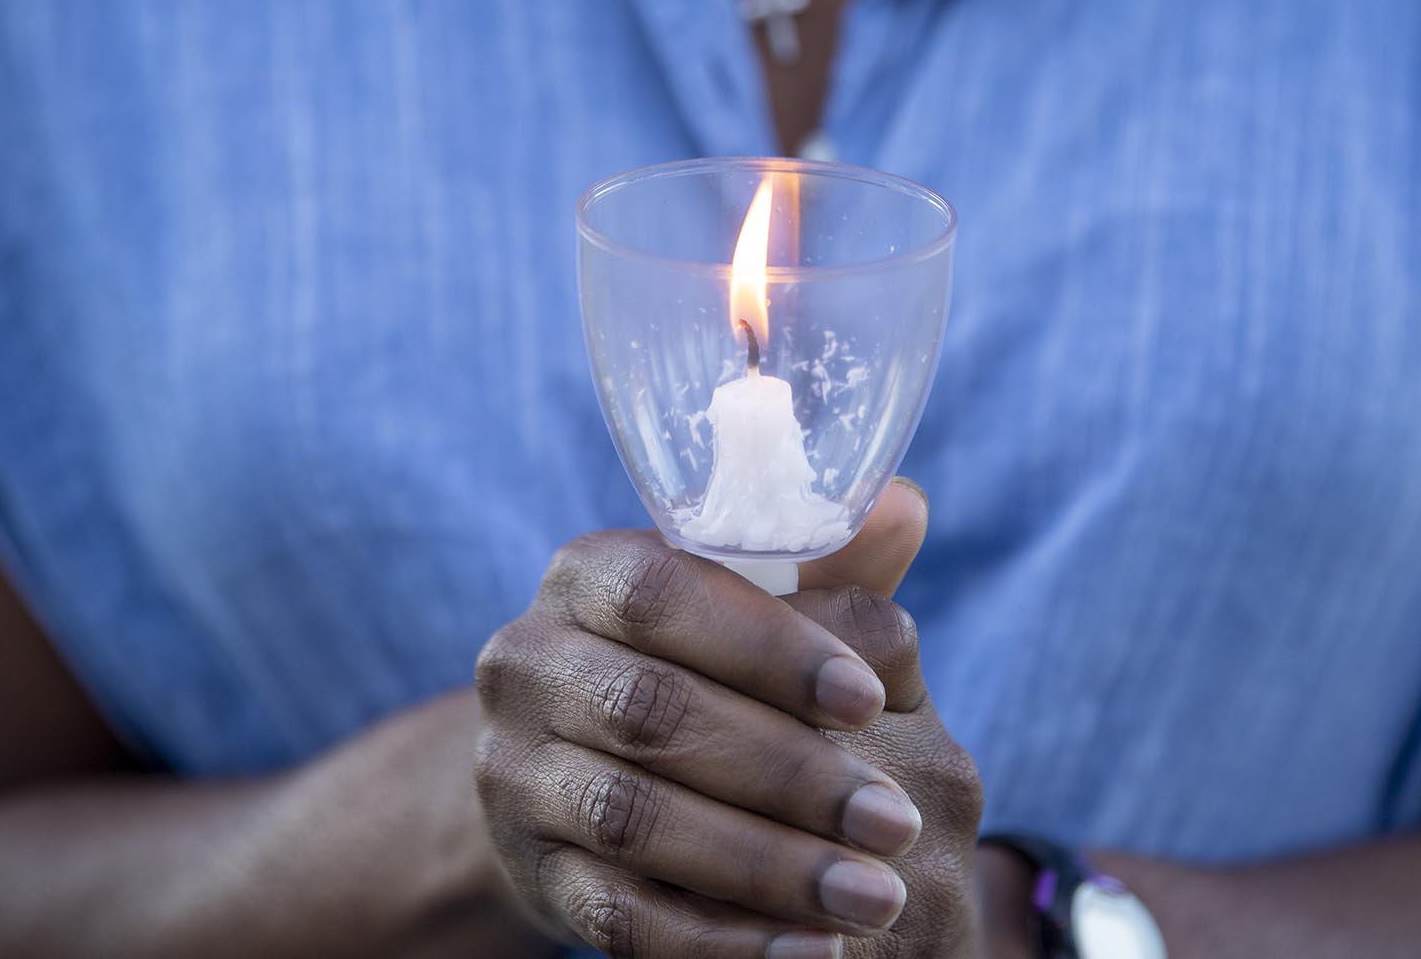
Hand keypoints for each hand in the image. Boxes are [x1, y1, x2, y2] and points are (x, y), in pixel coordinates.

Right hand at [474, 481, 977, 956]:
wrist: (577, 775)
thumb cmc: (699, 668)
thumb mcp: (758, 612)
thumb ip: (830, 568)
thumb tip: (904, 507)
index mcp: (587, 577)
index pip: (664, 593)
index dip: (769, 647)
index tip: (870, 699)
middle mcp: (530, 664)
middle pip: (653, 713)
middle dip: (790, 773)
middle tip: (898, 823)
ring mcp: (516, 775)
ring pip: (637, 821)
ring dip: (767, 866)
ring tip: (873, 896)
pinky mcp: (533, 875)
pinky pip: (622, 917)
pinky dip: (721, 941)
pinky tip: (809, 950)